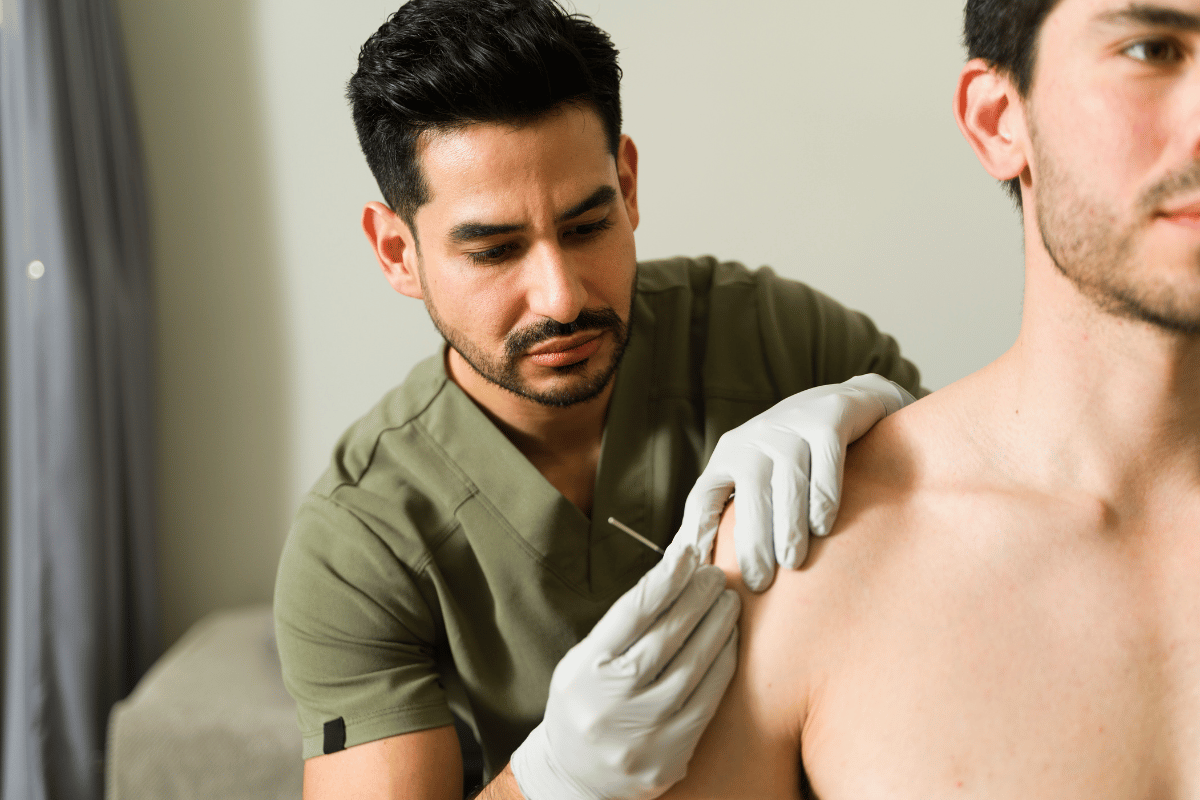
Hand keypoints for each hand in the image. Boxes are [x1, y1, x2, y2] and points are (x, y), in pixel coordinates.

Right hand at [510, 545, 739, 799]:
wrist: (575, 780)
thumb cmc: (584, 705)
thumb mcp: (583, 661)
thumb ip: (621, 628)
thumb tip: (671, 578)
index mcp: (584, 672)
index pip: (632, 613)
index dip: (664, 579)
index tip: (687, 553)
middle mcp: (610, 703)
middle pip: (666, 637)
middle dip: (696, 598)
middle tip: (715, 575)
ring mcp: (642, 733)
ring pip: (693, 668)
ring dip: (717, 627)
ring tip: (728, 602)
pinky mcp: (669, 757)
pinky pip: (707, 703)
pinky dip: (722, 667)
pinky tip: (729, 643)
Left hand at [674, 373, 914, 590]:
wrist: (848, 401)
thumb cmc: (795, 453)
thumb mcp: (756, 473)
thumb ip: (730, 509)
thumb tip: (697, 562)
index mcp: (729, 455)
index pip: (703, 498)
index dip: (698, 535)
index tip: (702, 573)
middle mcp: (755, 437)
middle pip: (749, 492)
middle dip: (752, 540)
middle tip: (759, 581)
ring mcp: (792, 426)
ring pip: (788, 481)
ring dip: (788, 525)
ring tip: (792, 562)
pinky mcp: (828, 420)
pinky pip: (825, 463)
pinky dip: (824, 497)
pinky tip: (823, 527)